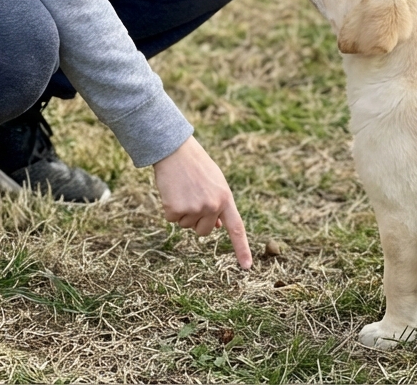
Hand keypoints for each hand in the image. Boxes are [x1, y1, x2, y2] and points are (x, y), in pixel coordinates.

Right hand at [152, 136, 251, 269]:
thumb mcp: (215, 183)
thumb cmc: (196, 165)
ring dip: (182, 211)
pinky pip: (171, 219)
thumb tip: (217, 227)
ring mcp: (194, 208)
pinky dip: (169, 208)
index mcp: (226, 198)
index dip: (241, 249)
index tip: (247, 267)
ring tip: (183, 189)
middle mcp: (212, 206)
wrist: (175, 150)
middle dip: (196, 220)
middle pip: (203, 231)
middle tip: (192, 196)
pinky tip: (172, 191)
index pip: (236, 228)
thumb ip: (219, 204)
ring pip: (186, 225)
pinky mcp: (176, 208)